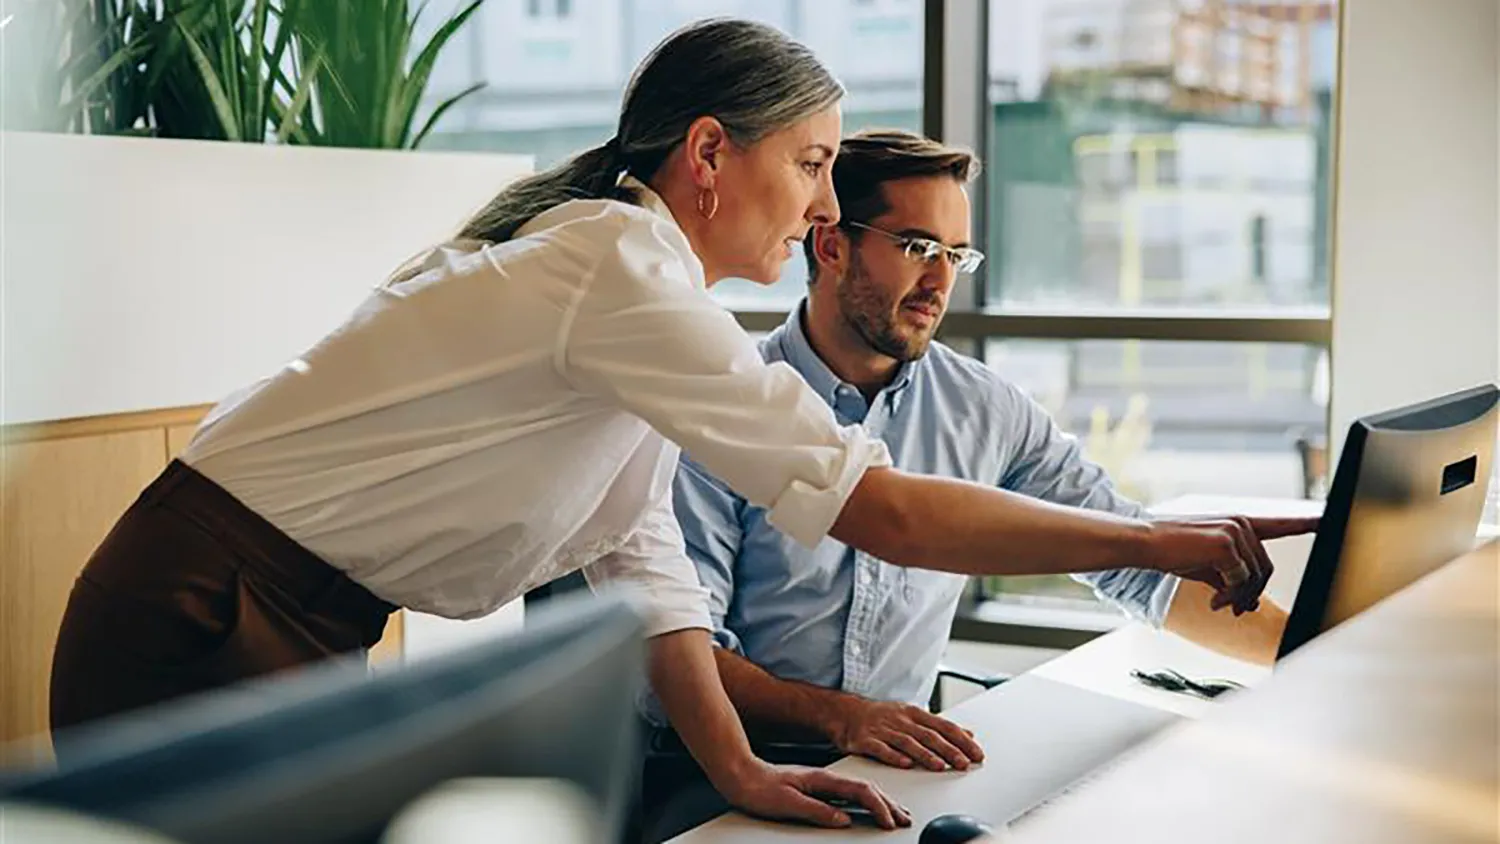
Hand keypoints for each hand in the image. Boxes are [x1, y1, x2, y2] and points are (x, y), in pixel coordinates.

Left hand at [714, 760, 911, 829]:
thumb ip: (817, 811)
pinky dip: (866, 801)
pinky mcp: (816, 789)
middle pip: (866, 789)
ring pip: (860, 791)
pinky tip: (868, 807)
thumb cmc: (759, 788)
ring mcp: (822, 783)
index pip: (860, 791)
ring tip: (895, 813)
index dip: (879, 807)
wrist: (740, 774)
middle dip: (889, 805)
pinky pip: (849, 794)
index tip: (890, 822)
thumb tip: (844, 820)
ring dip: (881, 802)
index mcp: (822, 780)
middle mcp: (825, 779)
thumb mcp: (787, 803)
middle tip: (905, 820)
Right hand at [828, 698, 984, 771]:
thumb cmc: (882, 717)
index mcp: (914, 713)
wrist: (845, 712)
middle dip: (949, 750)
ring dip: (925, 755)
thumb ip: (940, 727)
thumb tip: (968, 734)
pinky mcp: (865, 740)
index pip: (943, 726)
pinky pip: (881, 749)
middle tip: (964, 763)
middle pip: (928, 735)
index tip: (976, 753)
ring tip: (940, 766)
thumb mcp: (912, 716)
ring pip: (908, 743)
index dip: (961, 740)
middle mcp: (900, 720)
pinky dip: (894, 756)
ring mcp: (882, 730)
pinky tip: (905, 764)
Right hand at [1147, 516, 1317, 614]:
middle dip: (1251, 594)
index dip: (1307, 524)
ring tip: (1218, 604)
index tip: (1328, 521)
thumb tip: (1250, 605)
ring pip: (1255, 577)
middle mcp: (1241, 523)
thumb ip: (1233, 580)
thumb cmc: (1173, 552)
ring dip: (1239, 598)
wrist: (1146, 543)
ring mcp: (1235, 530)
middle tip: (1234, 610)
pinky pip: (1240, 580)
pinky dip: (1228, 596)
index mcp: (1239, 524)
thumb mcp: (1208, 567)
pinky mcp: (1226, 543)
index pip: (1281, 524)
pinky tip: (1212, 600)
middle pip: (1266, 568)